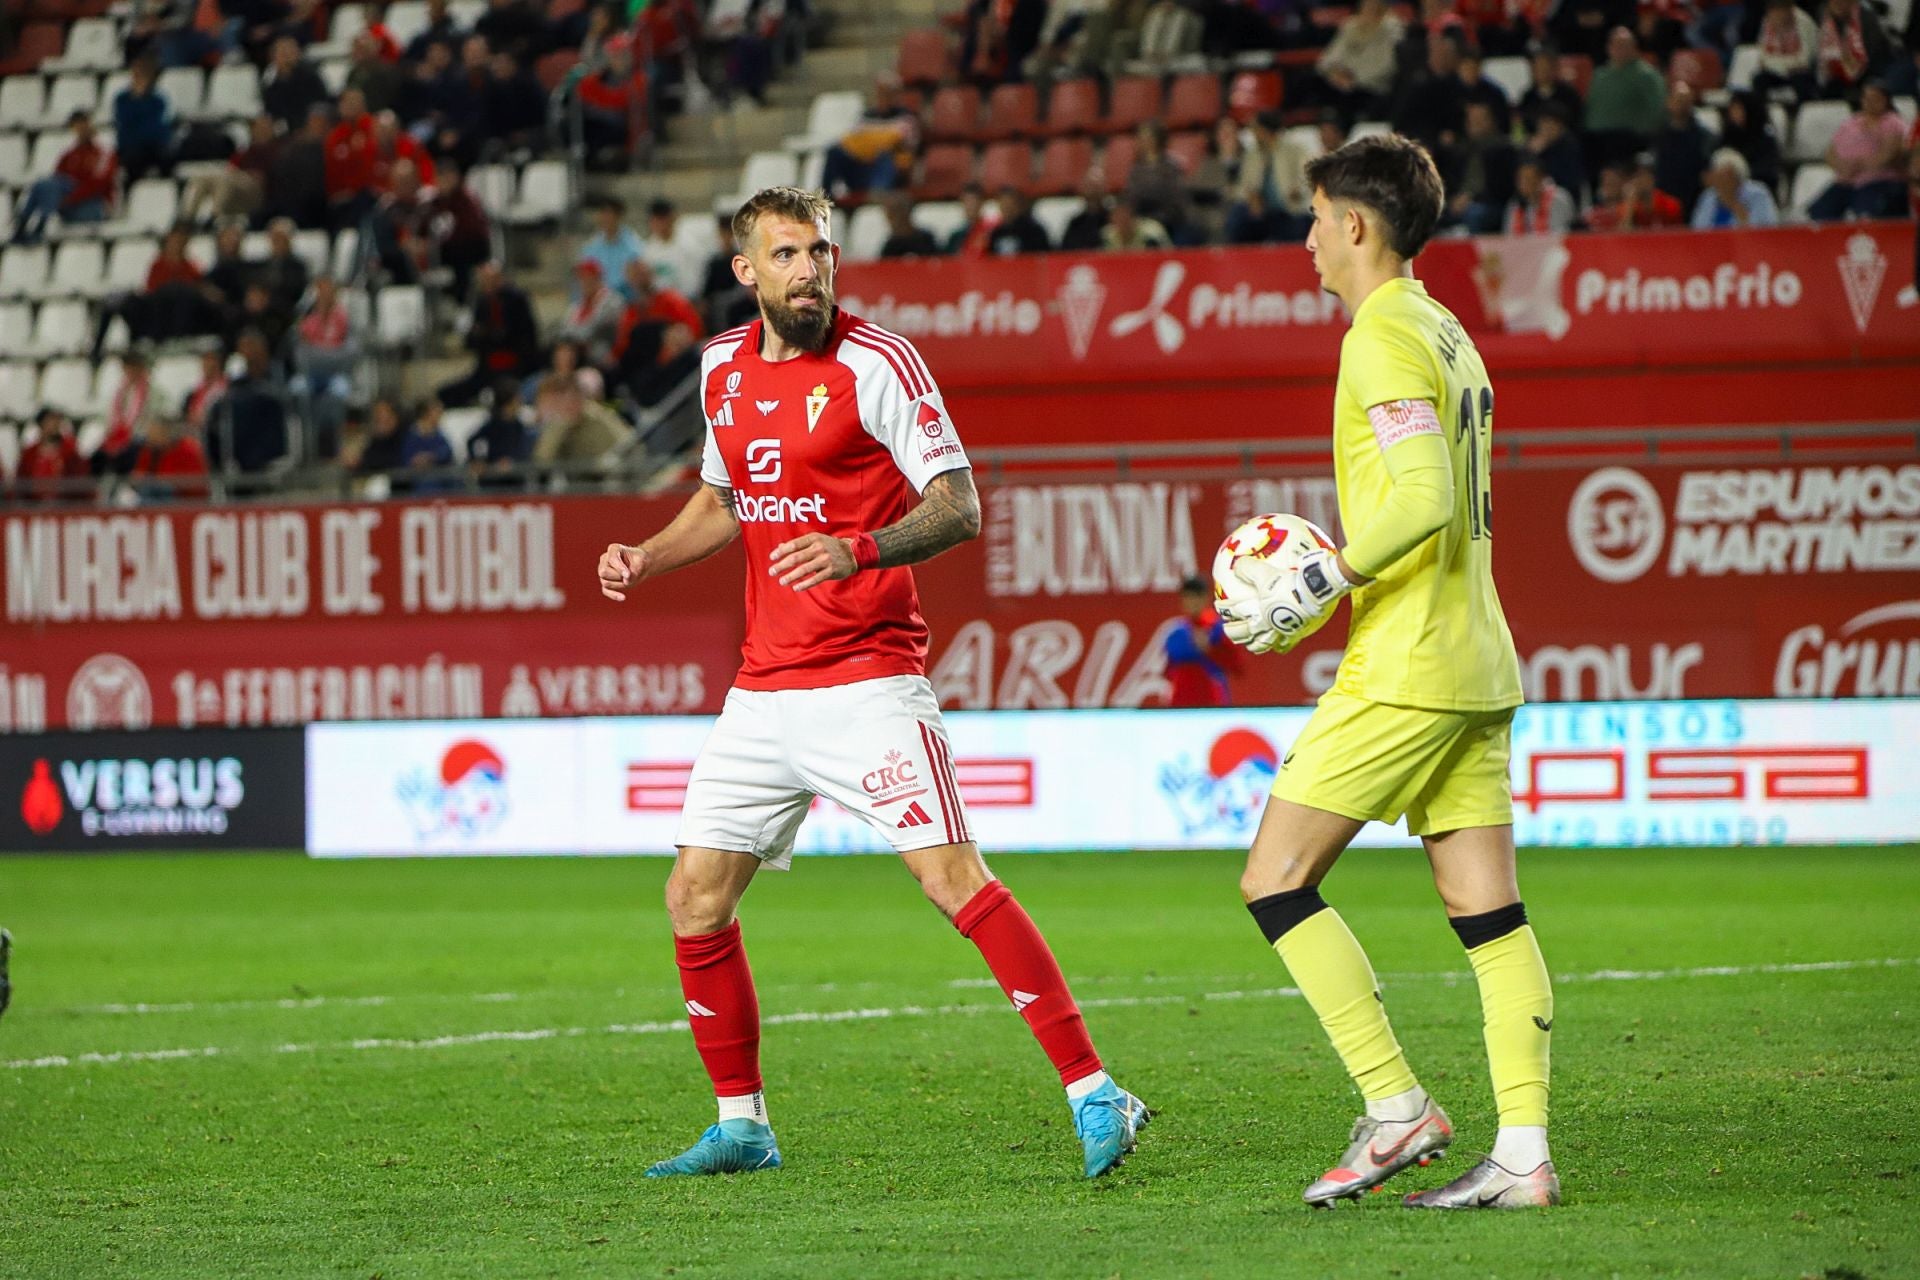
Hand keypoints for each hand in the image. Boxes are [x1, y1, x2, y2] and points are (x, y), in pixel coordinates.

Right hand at [598, 542, 648, 600]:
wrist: (641, 566)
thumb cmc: (641, 561)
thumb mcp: (642, 563)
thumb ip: (634, 570)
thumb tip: (626, 582)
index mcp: (613, 549)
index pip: (611, 558)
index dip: (619, 567)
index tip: (628, 574)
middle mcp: (605, 559)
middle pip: (603, 572)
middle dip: (617, 576)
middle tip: (629, 575)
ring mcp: (604, 570)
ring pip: (605, 582)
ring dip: (620, 584)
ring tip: (629, 579)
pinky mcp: (606, 581)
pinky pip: (605, 591)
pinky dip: (613, 595)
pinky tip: (623, 597)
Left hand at [769, 533, 855, 590]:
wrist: (852, 553)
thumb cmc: (829, 546)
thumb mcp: (815, 540)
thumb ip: (798, 544)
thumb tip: (780, 547)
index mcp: (813, 538)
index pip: (793, 545)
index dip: (781, 551)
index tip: (772, 557)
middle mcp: (819, 548)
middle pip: (796, 558)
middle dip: (782, 565)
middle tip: (771, 572)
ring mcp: (825, 560)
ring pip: (804, 570)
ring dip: (791, 576)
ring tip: (782, 581)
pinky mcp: (831, 571)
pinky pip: (815, 579)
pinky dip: (804, 584)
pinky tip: (796, 588)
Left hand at [1217, 549, 1352, 653]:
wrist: (1314, 595)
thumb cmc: (1289, 585)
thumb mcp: (1266, 573)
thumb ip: (1249, 568)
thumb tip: (1237, 563)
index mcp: (1256, 613)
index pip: (1234, 612)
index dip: (1224, 609)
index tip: (1219, 605)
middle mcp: (1265, 627)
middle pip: (1243, 634)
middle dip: (1233, 632)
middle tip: (1228, 628)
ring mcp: (1279, 634)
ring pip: (1261, 645)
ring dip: (1253, 644)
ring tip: (1250, 643)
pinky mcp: (1295, 636)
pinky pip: (1284, 646)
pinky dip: (1278, 646)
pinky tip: (1278, 645)